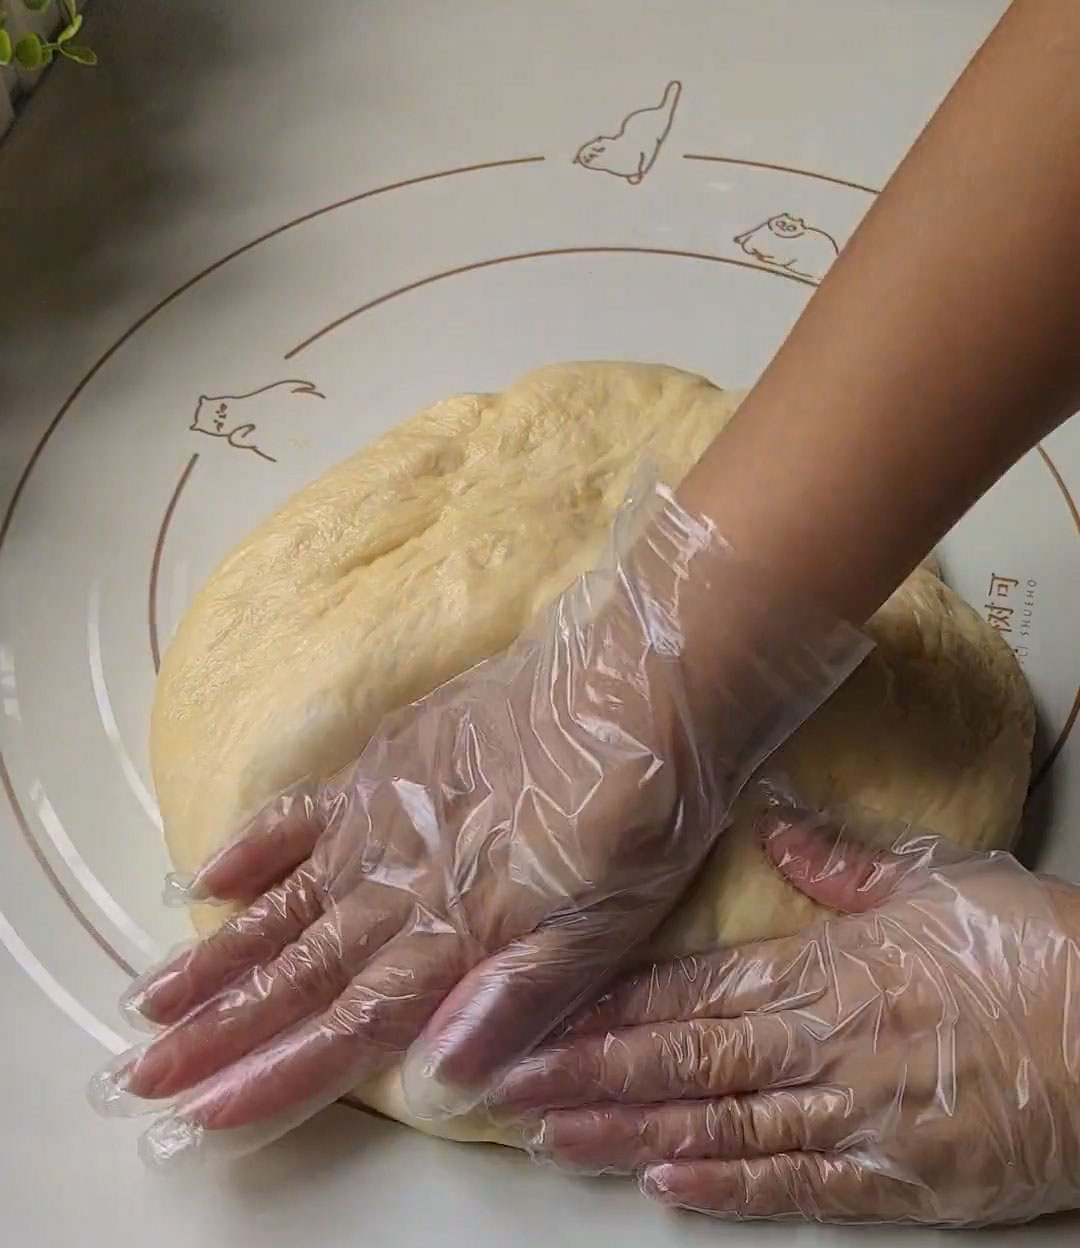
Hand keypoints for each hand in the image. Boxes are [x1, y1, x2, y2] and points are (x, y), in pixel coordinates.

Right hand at [90, 486, 863, 1165]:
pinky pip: (308, 808)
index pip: (353, 1021)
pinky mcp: (393, 759)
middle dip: (223, 1029)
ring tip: (154, 999)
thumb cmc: (645, 809)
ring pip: (288, 900)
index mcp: (463, 929)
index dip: (279, 1071)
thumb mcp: (612, 920)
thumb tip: (440, 1066)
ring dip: (220, 954)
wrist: (643, 682)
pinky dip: (258, 843)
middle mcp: (408, 879)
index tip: (205, 1109)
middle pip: (300, 970)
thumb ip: (524, 993)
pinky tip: (210, 874)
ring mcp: (391, 814)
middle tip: (144, 1071)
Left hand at [492, 792, 1079, 1225]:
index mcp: (823, 969)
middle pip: (684, 1059)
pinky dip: (729, 1190)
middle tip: (508, 1082)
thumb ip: (840, 861)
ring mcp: (856, 1116)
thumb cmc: (1034, 951)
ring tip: (555, 1136)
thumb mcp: (936, 880)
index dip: (610, 1005)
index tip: (541, 1013)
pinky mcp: (899, 1177)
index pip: (691, 988)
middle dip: (589, 1071)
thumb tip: (774, 823)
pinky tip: (667, 1189)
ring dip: (631, 1131)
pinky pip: (799, 1185)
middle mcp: (823, 1044)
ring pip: (721, 1125)